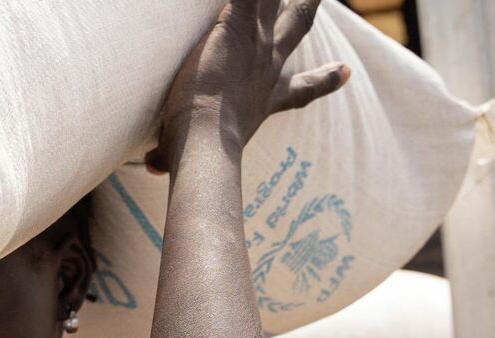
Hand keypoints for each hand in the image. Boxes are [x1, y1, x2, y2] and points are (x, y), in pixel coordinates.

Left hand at [145, 0, 349, 173]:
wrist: (208, 142)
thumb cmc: (195, 153)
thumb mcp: (182, 153)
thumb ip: (164, 157)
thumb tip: (150, 165)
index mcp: (265, 97)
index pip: (300, 89)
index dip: (324, 80)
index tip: (344, 72)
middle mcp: (268, 64)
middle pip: (298, 24)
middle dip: (308, 5)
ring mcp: (255, 41)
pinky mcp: (235, 24)